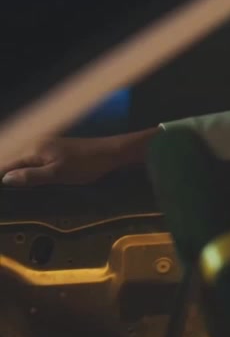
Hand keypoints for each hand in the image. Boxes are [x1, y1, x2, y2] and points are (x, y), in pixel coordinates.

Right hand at [0, 129, 156, 186]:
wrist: (111, 153)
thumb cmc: (86, 164)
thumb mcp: (58, 174)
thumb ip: (31, 176)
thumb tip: (5, 179)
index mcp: (33, 149)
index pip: (6, 164)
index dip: (2, 178)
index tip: (4, 192)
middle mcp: (36, 144)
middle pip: (12, 161)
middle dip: (7, 175)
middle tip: (9, 192)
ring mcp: (45, 146)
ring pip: (23, 161)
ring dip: (18, 174)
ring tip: (14, 188)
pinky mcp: (54, 150)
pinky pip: (33, 160)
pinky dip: (29, 170)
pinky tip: (29, 180)